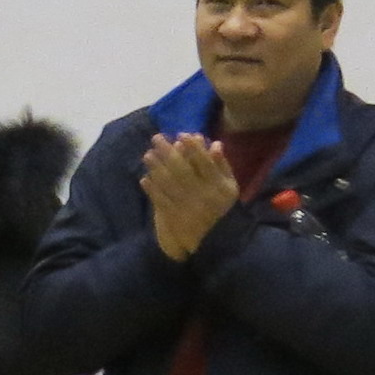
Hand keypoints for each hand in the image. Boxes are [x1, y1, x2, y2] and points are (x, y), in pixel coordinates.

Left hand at [139, 133, 242, 260]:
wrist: (219, 240)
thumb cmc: (224, 207)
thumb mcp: (230, 186)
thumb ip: (222, 165)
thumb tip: (215, 144)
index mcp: (220, 186)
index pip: (205, 163)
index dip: (193, 148)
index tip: (182, 134)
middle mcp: (204, 195)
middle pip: (183, 170)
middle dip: (168, 153)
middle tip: (156, 138)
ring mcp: (189, 207)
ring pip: (170, 185)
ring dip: (157, 169)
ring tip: (147, 154)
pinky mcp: (177, 218)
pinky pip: (163, 202)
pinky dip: (153, 190)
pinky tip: (145, 178)